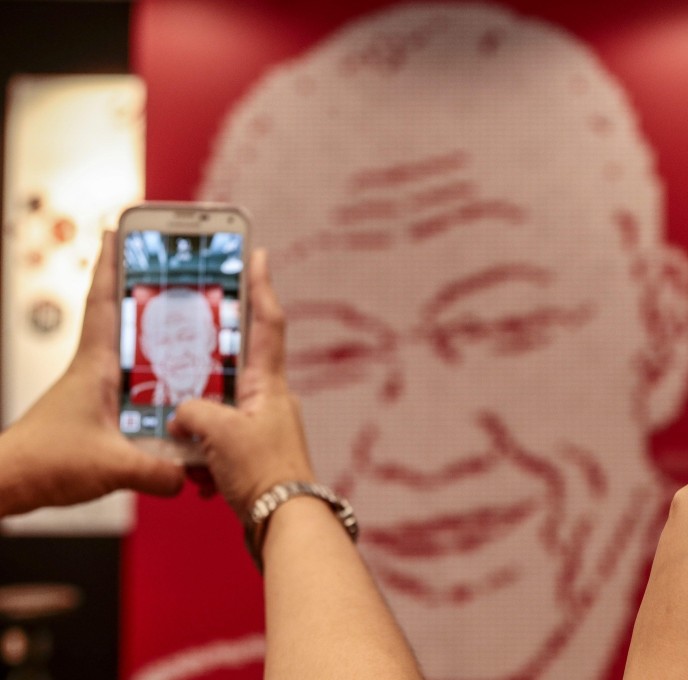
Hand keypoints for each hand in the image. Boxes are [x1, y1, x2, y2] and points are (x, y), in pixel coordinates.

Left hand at [0, 231, 184, 517]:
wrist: (10, 484)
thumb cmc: (44, 462)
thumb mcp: (111, 466)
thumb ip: (158, 470)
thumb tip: (189, 474)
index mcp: (96, 365)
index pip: (105, 301)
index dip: (113, 263)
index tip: (121, 229)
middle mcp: (96, 370)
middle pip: (124, 318)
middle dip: (145, 290)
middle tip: (174, 268)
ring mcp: (96, 390)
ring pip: (133, 351)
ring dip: (156, 334)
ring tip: (190, 322)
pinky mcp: (99, 412)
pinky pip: (136, 385)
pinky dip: (156, 378)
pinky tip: (179, 388)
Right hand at [168, 248, 314, 519]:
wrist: (284, 522)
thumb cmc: (263, 474)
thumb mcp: (220, 433)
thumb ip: (193, 411)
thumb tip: (182, 414)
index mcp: (270, 384)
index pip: (267, 322)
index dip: (261, 286)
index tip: (258, 254)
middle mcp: (271, 399)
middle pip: (241, 357)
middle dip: (215, 343)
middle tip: (192, 320)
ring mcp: (263, 425)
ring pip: (224, 398)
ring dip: (199, 400)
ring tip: (173, 399)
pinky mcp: (253, 451)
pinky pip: (221, 432)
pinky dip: (201, 438)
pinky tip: (185, 452)